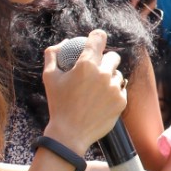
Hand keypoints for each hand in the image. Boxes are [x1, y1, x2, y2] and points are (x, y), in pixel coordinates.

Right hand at [42, 30, 125, 151]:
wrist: (69, 134)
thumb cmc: (58, 104)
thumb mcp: (49, 77)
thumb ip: (53, 54)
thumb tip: (64, 42)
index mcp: (86, 64)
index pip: (99, 38)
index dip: (97, 36)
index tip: (96, 40)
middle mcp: (103, 74)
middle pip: (113, 57)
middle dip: (106, 60)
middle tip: (98, 68)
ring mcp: (114, 88)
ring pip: (117, 74)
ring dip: (110, 77)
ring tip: (99, 87)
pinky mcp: (121, 101)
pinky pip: (121, 90)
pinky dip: (113, 92)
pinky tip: (103, 99)